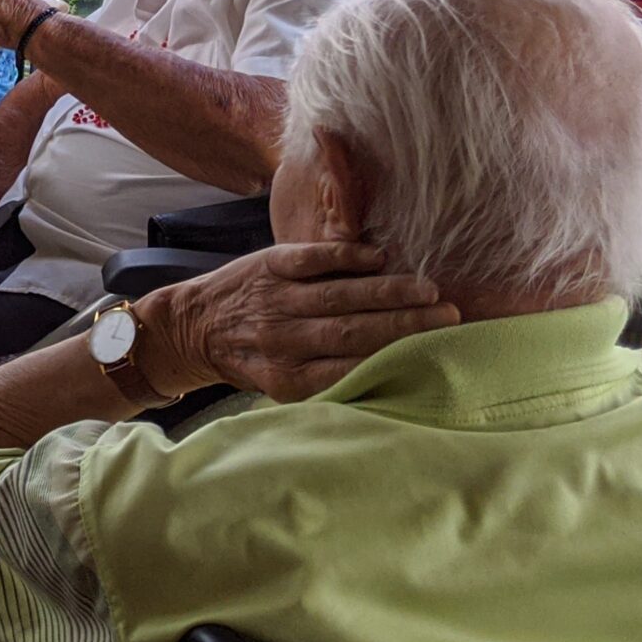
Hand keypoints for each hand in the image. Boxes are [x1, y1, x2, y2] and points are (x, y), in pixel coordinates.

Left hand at [138, 243, 460, 403]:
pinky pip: (313, 260)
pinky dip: (347, 258)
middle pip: (356, 332)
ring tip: (429, 291)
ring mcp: (274, 300)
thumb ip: (325, 382)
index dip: (397, 359)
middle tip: (450, 317)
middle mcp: (282, 339)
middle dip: (407, 325)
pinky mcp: (267, 266)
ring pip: (341, 295)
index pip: (353, 368)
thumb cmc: (248, 357)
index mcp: (288, 378)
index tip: (438, 352)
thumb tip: (388, 381)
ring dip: (389, 291)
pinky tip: (379, 258)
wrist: (191, 326)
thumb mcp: (280, 383)